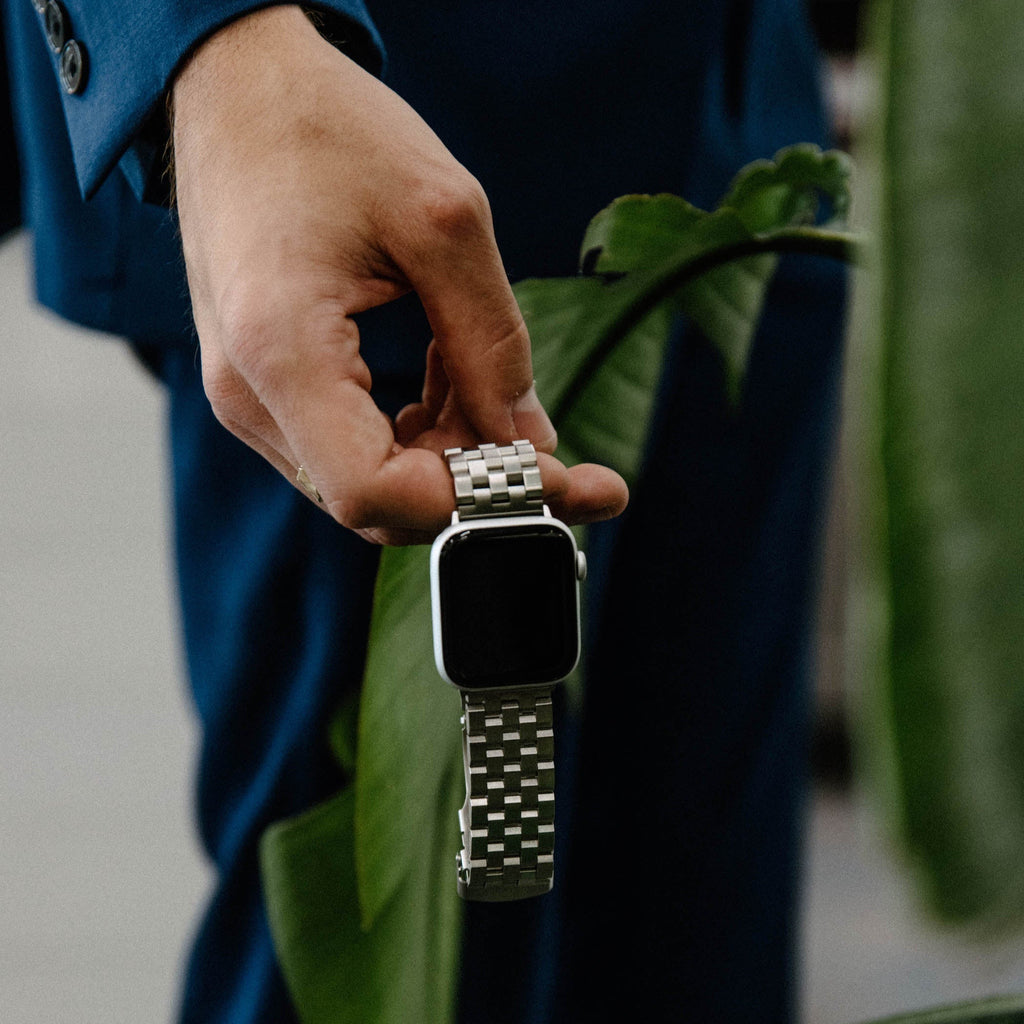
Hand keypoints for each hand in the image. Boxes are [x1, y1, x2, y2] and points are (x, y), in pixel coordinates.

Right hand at [171, 6, 626, 543]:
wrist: (236, 89)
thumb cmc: (328, 131)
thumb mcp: (444, 222)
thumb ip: (493, 345)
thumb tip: (531, 443)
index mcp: (281, 350)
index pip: (375, 494)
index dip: (472, 499)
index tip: (551, 474)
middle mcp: (250, 394)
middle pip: (378, 502)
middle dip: (474, 480)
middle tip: (550, 438)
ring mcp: (250, 396)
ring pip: (370, 480)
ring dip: (448, 450)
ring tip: (485, 376)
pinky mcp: (265, 387)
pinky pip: (350, 446)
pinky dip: (414, 430)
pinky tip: (444, 373)